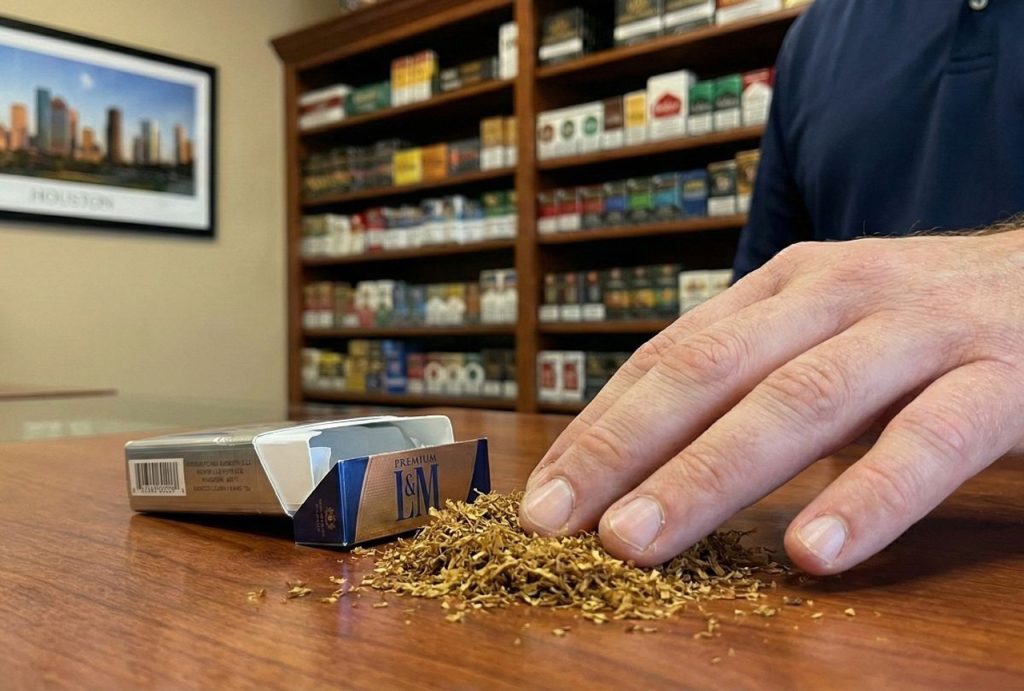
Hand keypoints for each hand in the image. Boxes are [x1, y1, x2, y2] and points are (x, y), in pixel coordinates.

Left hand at [520, 230, 1023, 573]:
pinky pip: (929, 442)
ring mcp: (917, 331)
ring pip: (797, 401)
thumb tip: (640, 450)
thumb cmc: (924, 324)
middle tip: (559, 524)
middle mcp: (836, 294)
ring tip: (641, 542)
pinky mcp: (1001, 379)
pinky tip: (814, 554)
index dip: (602, 426)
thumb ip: (749, 375)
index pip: (669, 355)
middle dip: (624, 449)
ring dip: (709, 475)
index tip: (546, 494)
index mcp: (782, 287)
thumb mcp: (823, 331)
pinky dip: (868, 498)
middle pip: (709, 371)